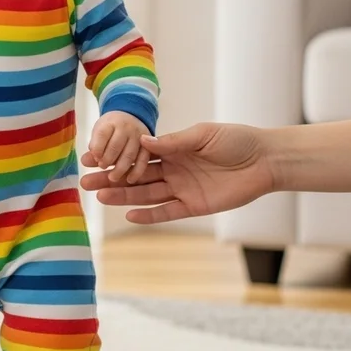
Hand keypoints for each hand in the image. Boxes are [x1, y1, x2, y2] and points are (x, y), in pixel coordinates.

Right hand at [79, 122, 276, 223]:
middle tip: (85, 181)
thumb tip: (143, 140)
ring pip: (146, 194)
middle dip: (111, 178)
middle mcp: (173, 169)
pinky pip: (168, 211)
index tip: (92, 157)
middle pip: (136, 176)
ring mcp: (182, 188)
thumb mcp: (203, 135)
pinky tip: (129, 215)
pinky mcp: (195, 205)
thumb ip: (174, 141)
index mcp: (173, 148)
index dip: (115, 156)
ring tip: (100, 197)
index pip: (137, 154)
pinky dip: (149, 215)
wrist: (265, 160)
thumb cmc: (237, 140)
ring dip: (124, 196)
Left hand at [84, 111, 150, 182]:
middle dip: (108, 158)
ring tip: (112, 178)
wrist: (131, 118)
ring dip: (120, 168)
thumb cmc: (111, 129)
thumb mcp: (100, 131)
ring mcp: (138, 136)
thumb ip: (95, 145)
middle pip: (116, 145)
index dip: (98, 147)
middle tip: (102, 167)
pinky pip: (143, 160)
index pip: (103, 134)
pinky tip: (130, 180)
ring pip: (129, 154)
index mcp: (110, 122)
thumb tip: (86, 160)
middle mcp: (126, 128)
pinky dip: (137, 171)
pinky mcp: (148, 146)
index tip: (95, 158)